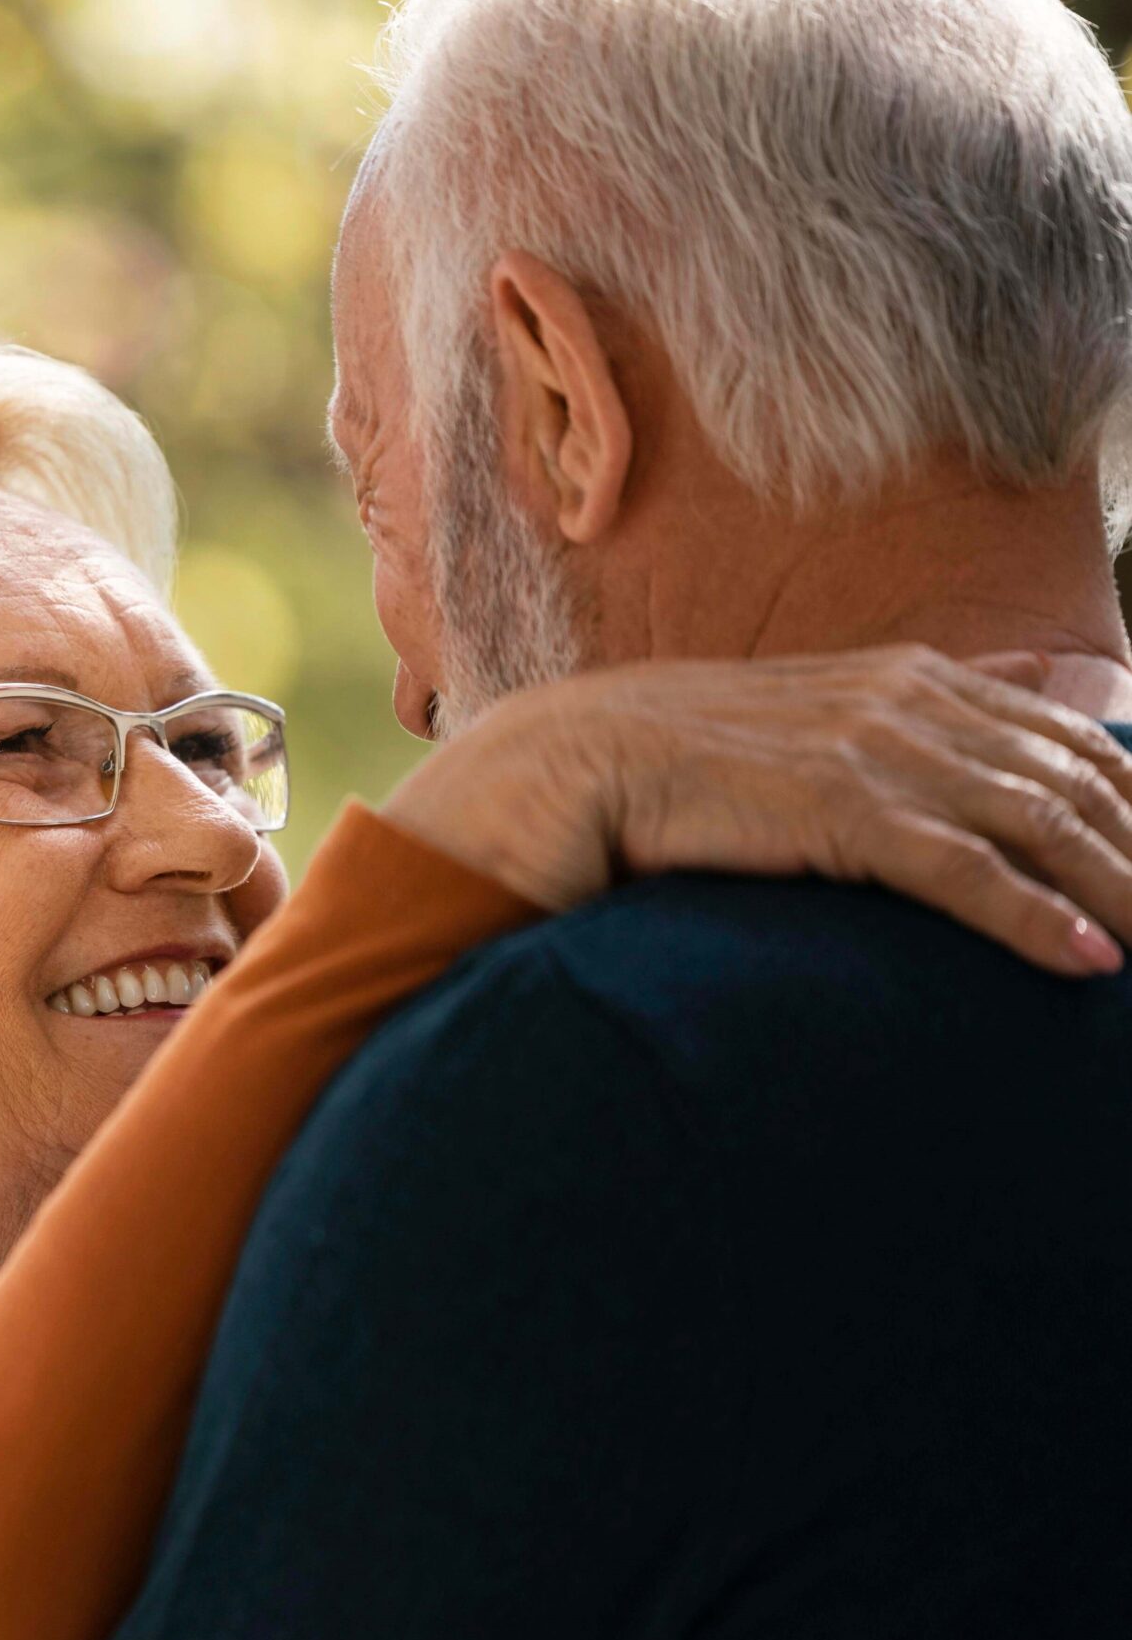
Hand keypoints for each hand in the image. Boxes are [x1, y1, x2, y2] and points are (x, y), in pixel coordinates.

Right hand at [381, 646, 1131, 977]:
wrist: (562, 767)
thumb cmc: (668, 766)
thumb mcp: (796, 732)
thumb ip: (887, 728)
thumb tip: (969, 731)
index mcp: (905, 677)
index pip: (1064, 737)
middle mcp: (905, 700)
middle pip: (1074, 778)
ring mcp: (872, 750)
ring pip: (1039, 821)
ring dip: (1115, 891)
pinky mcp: (832, 808)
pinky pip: (960, 866)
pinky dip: (1030, 915)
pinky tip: (1082, 962)